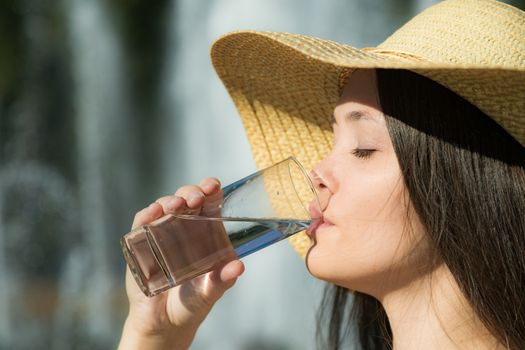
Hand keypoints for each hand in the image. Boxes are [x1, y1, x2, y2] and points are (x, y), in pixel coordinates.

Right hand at [119, 177, 244, 349]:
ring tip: (174, 206)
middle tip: (195, 198)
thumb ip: (222, 281)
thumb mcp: (209, 293)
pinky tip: (151, 214)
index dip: (211, 190)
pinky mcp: (142, 242)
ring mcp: (162, 231)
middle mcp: (185, 227)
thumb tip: (238, 266)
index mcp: (206, 232)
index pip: (209, 203)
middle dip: (191, 192)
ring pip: (164, 206)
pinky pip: (142, 223)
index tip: (213, 186)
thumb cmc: (191, 304)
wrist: (163, 323)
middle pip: (187, 198)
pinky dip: (146, 215)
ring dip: (169, 201)